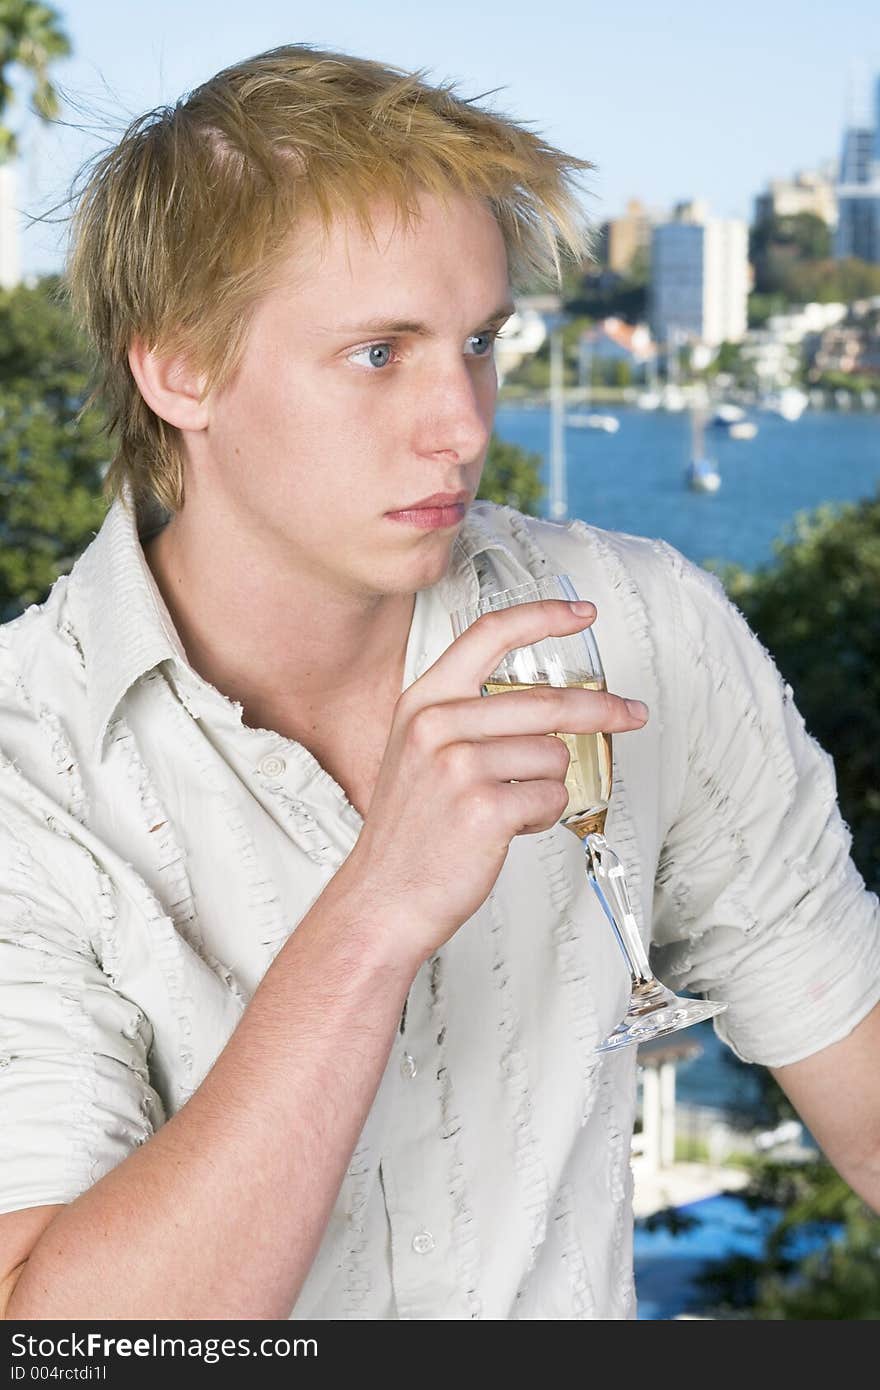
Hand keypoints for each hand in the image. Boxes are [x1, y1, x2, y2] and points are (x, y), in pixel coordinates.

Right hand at [336, 600, 648, 967]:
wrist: (382, 898)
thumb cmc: (410, 834)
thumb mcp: (418, 754)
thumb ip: (468, 719)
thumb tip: (549, 708)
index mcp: (423, 702)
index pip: (489, 635)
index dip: (543, 617)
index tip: (582, 615)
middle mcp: (437, 726)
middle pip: (545, 701)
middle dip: (602, 710)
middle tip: (632, 714)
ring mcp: (459, 766)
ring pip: (553, 757)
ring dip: (548, 787)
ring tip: (509, 809)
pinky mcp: (485, 807)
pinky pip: (552, 798)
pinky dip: (542, 817)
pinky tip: (508, 828)